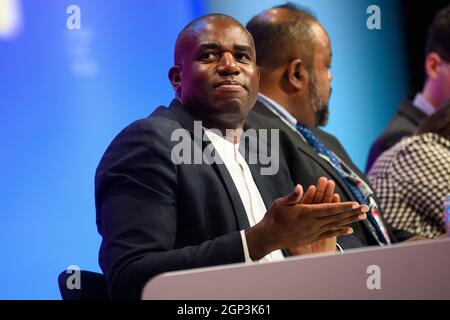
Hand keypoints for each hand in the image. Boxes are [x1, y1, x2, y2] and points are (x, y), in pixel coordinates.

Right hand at [245, 181, 367, 260]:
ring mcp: (313, 232)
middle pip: (336, 217)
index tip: (356, 204)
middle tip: (366, 208)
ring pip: (336, 224)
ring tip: (362, 217)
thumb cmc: (273, 218)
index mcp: (306, 213)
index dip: (343, 206)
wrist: (269, 237)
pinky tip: (350, 230)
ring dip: (350, 220)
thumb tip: (300, 187)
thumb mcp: (280, 204)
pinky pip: (330, 234)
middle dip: (352, 212)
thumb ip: (292, 196)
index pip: (329, 209)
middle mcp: (313, 223)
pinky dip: (340, 231)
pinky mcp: (312, 237)